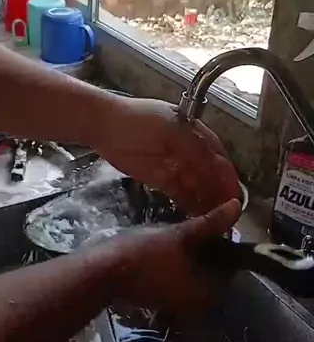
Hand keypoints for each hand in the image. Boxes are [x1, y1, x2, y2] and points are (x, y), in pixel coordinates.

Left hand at [96, 96, 239, 214]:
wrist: (104, 125)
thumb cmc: (138, 121)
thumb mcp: (171, 131)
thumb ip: (196, 150)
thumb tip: (220, 167)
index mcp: (196, 133)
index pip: (219, 159)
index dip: (228, 178)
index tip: (236, 197)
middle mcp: (189, 150)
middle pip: (210, 176)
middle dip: (220, 194)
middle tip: (229, 215)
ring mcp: (174, 165)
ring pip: (197, 186)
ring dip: (207, 201)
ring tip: (217, 220)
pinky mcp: (160, 178)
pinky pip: (180, 193)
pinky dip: (190, 203)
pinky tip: (198, 215)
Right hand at [112, 198, 240, 315]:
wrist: (104, 272)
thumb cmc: (144, 253)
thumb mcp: (179, 234)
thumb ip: (210, 223)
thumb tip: (238, 205)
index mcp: (209, 293)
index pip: (230, 264)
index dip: (222, 241)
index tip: (208, 224)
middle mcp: (199, 305)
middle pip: (212, 270)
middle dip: (206, 249)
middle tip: (191, 227)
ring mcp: (181, 306)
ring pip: (195, 274)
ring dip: (191, 255)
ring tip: (178, 235)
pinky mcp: (165, 300)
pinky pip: (181, 280)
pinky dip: (178, 265)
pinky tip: (167, 249)